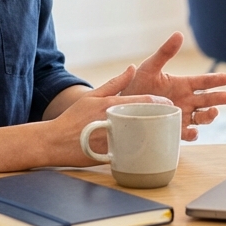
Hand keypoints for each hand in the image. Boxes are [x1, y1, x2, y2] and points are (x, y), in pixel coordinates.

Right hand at [54, 66, 174, 164]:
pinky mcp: (112, 156)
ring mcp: (114, 141)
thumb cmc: (73, 118)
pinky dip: (141, 151)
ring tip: (162, 133)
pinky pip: (133, 154)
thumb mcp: (92, 96)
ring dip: (154, 135)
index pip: (145, 102)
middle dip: (160, 120)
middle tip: (169, 120)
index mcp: (112, 106)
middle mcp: (115, 123)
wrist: (54, 141)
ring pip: (143, 138)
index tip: (170, 104)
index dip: (161, 103)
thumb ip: (115, 83)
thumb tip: (132, 68)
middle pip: (148, 120)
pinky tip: (148, 150)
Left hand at [117, 32, 225, 139]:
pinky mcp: (173, 130)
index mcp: (183, 85)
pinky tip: (193, 131)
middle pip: (206, 100)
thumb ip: (165, 52)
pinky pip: (186, 133)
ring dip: (209, 116)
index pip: (203, 82)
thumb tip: (179, 34)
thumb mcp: (150, 67)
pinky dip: (192, 134)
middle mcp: (185, 101)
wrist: (121, 107)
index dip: (216, 80)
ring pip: (201, 117)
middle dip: (217, 99)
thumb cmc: (136, 85)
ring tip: (213, 112)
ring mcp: (181, 116)